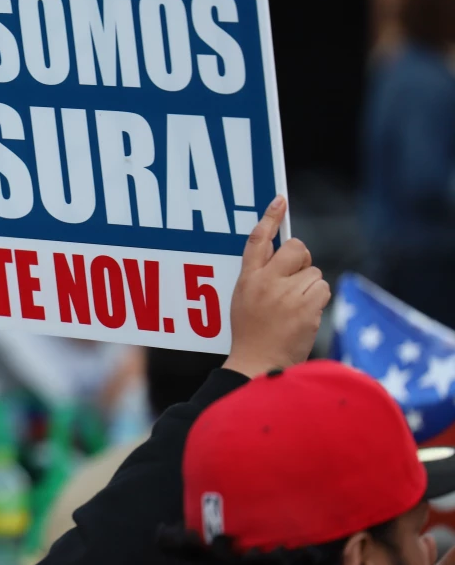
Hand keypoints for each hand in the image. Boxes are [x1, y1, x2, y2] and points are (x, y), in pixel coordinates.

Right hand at [223, 196, 330, 378]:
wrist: (258, 363)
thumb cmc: (251, 332)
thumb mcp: (243, 298)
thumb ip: (260, 276)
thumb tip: (286, 256)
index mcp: (247, 278)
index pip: (258, 240)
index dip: (269, 217)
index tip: (280, 201)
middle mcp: (266, 282)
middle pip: (296, 249)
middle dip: (302, 258)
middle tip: (296, 276)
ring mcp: (287, 295)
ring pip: (313, 272)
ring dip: (309, 286)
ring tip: (295, 306)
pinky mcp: (306, 308)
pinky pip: (322, 289)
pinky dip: (318, 301)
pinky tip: (304, 314)